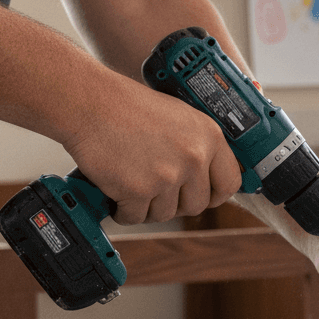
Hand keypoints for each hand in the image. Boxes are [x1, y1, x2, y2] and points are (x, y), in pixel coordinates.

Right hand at [64, 80, 241, 224]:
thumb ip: (199, 147)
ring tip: (132, 186)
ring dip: (147, 207)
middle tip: (157, 192)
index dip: (216, 195)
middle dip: (176, 203)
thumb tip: (210, 179)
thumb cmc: (128, 107)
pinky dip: (123, 211)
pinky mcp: (138, 190)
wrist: (88, 101)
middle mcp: (193, 157)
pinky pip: (136, 217)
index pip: (230, 182)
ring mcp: (167, 175)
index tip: (204, 197)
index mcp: (210, 137)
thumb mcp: (180, 118)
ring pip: (166, 214)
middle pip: (196, 205)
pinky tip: (116, 193)